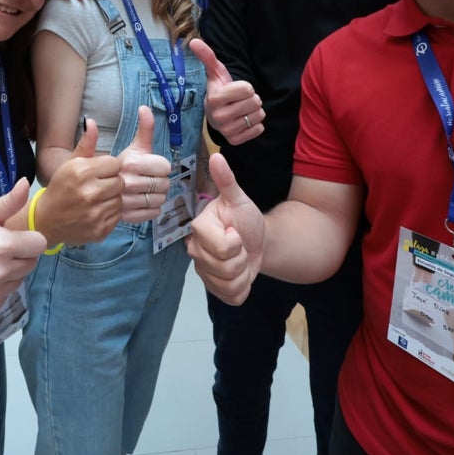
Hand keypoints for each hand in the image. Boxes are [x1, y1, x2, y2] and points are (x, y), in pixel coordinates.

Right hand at [0, 179, 46, 317]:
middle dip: (19, 257)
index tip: (14, 239)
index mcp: (2, 245)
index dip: (28, 240)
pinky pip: (3, 298)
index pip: (39, 244)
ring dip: (8, 275)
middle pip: (30, 264)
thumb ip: (7, 202)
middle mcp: (0, 272)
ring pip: (18, 282)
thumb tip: (25, 183)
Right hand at [36, 118, 123, 244]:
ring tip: (97, 199)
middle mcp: (90, 193)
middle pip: (120, 182)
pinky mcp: (101, 229)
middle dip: (112, 183)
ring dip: (112, 198)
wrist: (46, 220)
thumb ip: (86, 144)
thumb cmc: (60, 188)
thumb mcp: (70, 163)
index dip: (108, 167)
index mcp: (82, 172)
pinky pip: (117, 216)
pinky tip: (97, 211)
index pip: (114, 163)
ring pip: (120, 199)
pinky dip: (110, 213)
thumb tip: (92, 121)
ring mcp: (96, 213)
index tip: (98, 172)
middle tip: (99, 186)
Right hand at [117, 105, 171, 222]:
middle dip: (159, 182)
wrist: (78, 198)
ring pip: (159, 201)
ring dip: (156, 196)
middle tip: (147, 179)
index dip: (160, 167)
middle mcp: (126, 183)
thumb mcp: (130, 147)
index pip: (165, 167)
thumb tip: (145, 107)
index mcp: (128, 163)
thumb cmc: (106, 170)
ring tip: (144, 191)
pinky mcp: (125, 218)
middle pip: (164, 184)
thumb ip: (142, 129)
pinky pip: (152, 214)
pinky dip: (150, 209)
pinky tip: (140, 202)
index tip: (149, 167)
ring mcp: (124, 203)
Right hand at [186, 153, 264, 304]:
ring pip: (229, 284)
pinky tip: (242, 274)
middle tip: (240, 245)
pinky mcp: (213, 289)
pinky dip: (243, 288)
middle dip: (242, 257)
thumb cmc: (246, 217)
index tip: (235, 231)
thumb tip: (217, 156)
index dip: (235, 242)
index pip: (221, 247)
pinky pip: (232, 297)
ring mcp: (203, 272)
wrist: (258, 240)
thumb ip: (226, 180)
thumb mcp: (239, 198)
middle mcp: (195, 250)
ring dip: (244, 273)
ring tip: (242, 258)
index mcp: (199, 228)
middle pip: (225, 268)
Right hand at [189, 38, 264, 145]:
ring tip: (242, 109)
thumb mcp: (215, 72)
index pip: (248, 89)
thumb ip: (207, 56)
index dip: (246, 87)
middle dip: (251, 99)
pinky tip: (245, 120)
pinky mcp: (235, 141)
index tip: (236, 89)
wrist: (216, 113)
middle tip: (240, 100)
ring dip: (254, 111)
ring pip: (258, 116)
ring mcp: (226, 131)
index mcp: (214, 99)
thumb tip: (194, 41)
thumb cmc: (219, 89)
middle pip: (255, 102)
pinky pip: (258, 129)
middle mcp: (218, 117)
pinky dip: (256, 124)